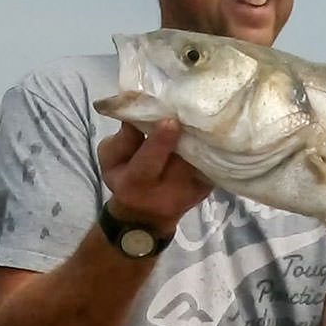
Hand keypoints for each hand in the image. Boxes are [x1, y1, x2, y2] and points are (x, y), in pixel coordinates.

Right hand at [97, 120, 212, 236]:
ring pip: (202, 160)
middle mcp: (167, 192)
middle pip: (183, 162)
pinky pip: (213, 163)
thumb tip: (136, 116)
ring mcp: (193, 191)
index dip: (159, 142)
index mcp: (136, 183)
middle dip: (188, 136)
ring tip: (202, 115)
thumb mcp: (112, 161)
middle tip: (192, 111)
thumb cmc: (125, 178)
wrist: (147, 214)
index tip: (170, 120)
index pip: (148, 163)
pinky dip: (212, 145)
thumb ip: (121, 141)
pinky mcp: (209, 187)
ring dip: (203, 137)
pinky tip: (211, 128)